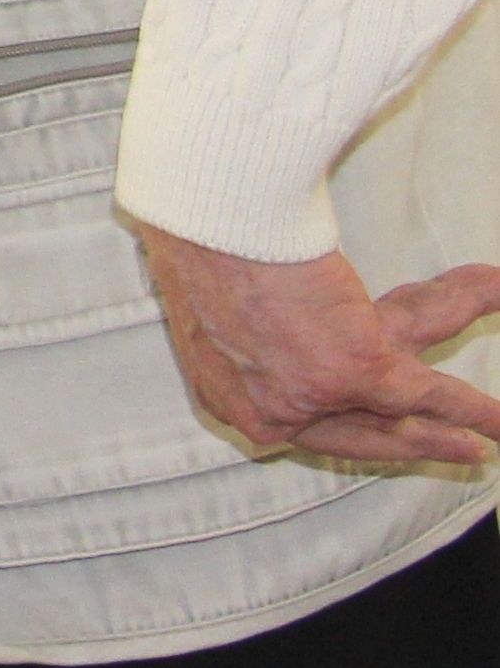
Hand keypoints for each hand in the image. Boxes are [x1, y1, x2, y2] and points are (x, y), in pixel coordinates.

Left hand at [132, 221, 499, 464]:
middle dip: (413, 438)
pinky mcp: (356, 372)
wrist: (206, 220)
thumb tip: (249, 278)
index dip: (345, 421)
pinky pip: (431, 392)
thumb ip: (238, 312)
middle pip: (360, 430)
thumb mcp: (205, 286)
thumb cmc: (197, 233)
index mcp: (225, 387)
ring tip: (498, 426)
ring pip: (408, 403)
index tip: (371, 422)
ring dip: (464, 412)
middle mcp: (268, 407)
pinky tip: (498, 419)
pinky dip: (473, 407)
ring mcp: (315, 396)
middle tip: (459, 446)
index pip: (297, 415)